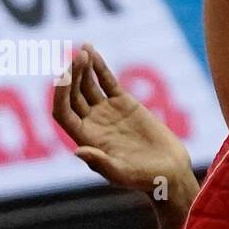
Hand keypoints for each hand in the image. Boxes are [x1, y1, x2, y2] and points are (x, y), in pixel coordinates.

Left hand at [52, 45, 193, 199]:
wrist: (169, 171)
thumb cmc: (144, 178)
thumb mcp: (121, 174)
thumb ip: (100, 163)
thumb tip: (78, 151)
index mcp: (86, 138)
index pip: (63, 112)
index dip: (60, 94)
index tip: (63, 77)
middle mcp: (92, 123)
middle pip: (72, 94)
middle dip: (72, 76)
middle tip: (76, 59)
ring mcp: (107, 111)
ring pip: (87, 84)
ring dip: (82, 68)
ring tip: (83, 50)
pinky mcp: (124, 103)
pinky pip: (107, 81)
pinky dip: (99, 66)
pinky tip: (91, 50)